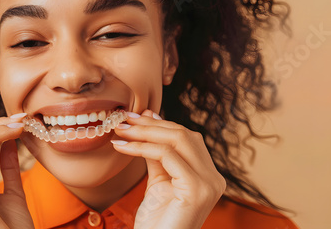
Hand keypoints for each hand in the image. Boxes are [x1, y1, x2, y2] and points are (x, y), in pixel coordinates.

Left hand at [112, 110, 225, 228]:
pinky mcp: (196, 189)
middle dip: (151, 124)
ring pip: (177, 140)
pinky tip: (122, 147)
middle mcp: (214, 178)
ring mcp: (209, 183)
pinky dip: (141, 147)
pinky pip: (166, 156)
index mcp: (208, 175)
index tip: (136, 116)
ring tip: (120, 130)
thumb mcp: (158, 180)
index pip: (187, 139)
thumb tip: (150, 118)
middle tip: (124, 120)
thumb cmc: (156, 221)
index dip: (161, 124)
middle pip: (184, 135)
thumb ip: (157, 153)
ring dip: (144, 132)